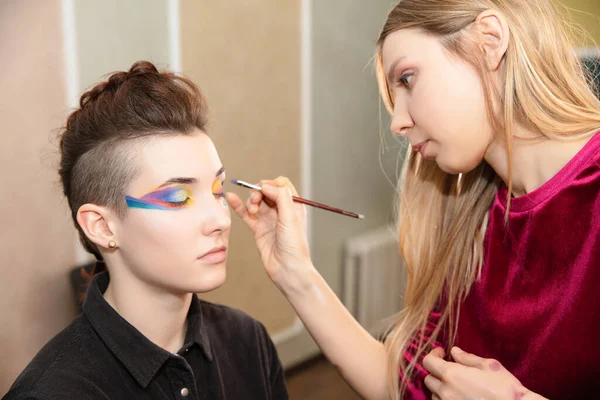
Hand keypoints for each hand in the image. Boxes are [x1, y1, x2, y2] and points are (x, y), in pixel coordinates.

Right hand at [226, 176, 312, 290]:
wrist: (288, 269)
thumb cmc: (295, 246)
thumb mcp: (291, 217)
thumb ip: (280, 197)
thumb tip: (266, 185)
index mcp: (294, 205)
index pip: (281, 185)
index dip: (271, 184)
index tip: (265, 190)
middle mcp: (282, 211)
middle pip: (267, 191)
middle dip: (258, 192)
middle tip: (255, 201)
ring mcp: (269, 220)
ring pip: (257, 202)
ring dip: (251, 201)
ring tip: (252, 209)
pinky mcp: (259, 229)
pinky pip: (247, 214)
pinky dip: (239, 206)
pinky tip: (232, 198)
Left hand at [423, 347, 540, 399]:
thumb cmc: (505, 388)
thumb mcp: (489, 365)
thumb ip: (467, 358)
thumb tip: (454, 352)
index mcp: (451, 375)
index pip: (428, 362)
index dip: (433, 354)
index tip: (442, 352)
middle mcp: (446, 391)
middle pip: (428, 379)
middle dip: (436, 371)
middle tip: (449, 368)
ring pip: (434, 395)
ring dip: (440, 388)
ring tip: (455, 384)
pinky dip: (445, 399)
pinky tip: (459, 396)